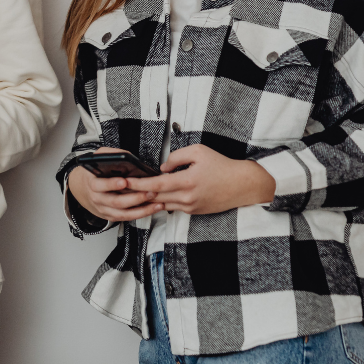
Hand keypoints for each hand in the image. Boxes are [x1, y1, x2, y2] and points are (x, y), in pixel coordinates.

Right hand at [66, 148, 162, 221]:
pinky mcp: (110, 216)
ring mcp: (104, 209)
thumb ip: (111, 155)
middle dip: (135, 198)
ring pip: (123, 214)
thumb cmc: (93, 172)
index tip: (124, 181)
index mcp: (92, 183)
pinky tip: (152, 209)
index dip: (112, 184)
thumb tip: (128, 156)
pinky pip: (126, 218)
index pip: (101, 185)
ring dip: (142, 209)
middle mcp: (97, 198)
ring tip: (156, 203)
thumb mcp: (98, 158)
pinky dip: (140, 214)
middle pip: (116, 202)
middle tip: (149, 192)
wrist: (80, 188)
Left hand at [126, 144, 275, 215]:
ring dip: (149, 199)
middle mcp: (187, 198)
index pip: (155, 185)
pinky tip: (154, 196)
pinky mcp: (194, 211)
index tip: (125, 181)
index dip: (138, 184)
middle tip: (122, 187)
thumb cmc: (221, 165)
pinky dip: (163, 201)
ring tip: (134, 192)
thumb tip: (162, 168)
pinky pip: (173, 207)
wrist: (241, 185)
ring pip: (163, 204)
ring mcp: (190, 207)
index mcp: (186, 181)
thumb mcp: (198, 151)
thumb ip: (176, 157)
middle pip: (155, 198)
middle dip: (138, 193)